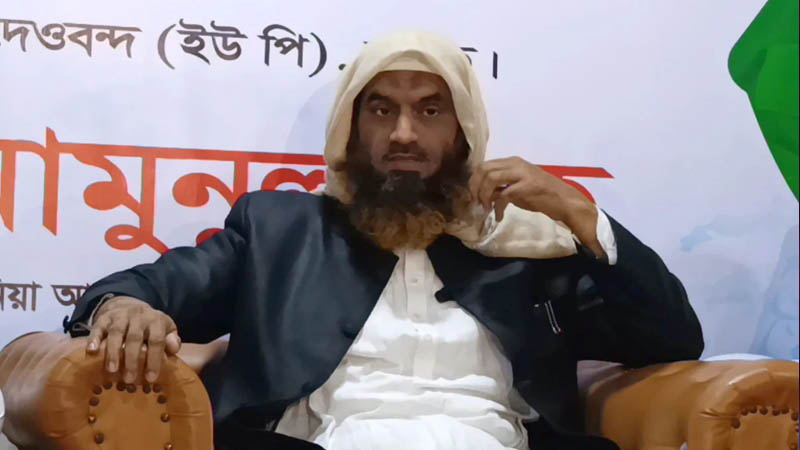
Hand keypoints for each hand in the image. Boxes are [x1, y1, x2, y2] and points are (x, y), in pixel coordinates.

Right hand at [86, 296, 180, 383]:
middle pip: (135, 337)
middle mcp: (138, 316)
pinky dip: (94, 339)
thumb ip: (172, 340)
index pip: (157, 340)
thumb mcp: (167, 330)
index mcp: (156, 320)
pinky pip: (98, 327)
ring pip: (116, 332)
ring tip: (112, 370)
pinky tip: (91, 351)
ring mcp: (120, 316)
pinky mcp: (104, 318)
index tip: (150, 378)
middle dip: (132, 359)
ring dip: (114, 352)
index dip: (154, 359)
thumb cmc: (151, 326)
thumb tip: (173, 348)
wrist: (131, 307)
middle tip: (129, 379)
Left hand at [469, 156, 604, 257]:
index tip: (474, 196)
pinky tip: (499, 216)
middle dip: (475, 187)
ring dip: (484, 195)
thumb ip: (502, 185)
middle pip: (484, 169)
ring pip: (491, 178)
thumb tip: (484, 193)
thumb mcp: (518, 186)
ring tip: (486, 208)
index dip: (474, 181)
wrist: (564, 201)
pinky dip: (497, 207)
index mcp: (512, 162)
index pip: (484, 165)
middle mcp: (515, 164)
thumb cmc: (542, 195)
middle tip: (477, 203)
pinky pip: (503, 195)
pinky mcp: (526, 187)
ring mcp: (522, 174)